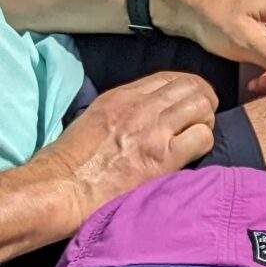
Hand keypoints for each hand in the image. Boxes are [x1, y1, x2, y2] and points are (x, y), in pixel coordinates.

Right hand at [52, 72, 218, 219]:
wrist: (61, 189)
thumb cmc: (68, 162)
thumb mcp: (93, 118)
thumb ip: (122, 110)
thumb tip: (145, 114)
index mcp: (122, 96)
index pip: (169, 77)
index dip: (186, 89)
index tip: (186, 106)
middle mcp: (141, 107)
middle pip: (192, 86)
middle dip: (203, 102)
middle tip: (199, 122)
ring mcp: (153, 130)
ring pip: (202, 106)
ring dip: (205, 122)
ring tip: (196, 138)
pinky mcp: (162, 158)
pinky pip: (202, 138)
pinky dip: (203, 144)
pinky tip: (191, 156)